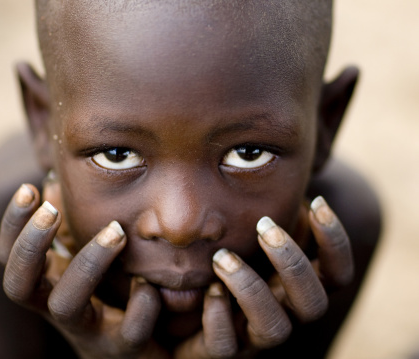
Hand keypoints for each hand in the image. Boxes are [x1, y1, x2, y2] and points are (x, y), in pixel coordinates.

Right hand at [0, 183, 167, 358]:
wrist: (132, 352)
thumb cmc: (107, 296)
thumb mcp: (85, 261)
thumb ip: (73, 229)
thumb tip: (57, 178)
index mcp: (48, 284)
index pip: (10, 257)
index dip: (12, 225)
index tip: (29, 187)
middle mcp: (57, 308)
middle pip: (18, 286)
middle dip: (31, 246)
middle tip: (53, 211)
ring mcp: (88, 332)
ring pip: (67, 304)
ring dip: (88, 263)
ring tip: (117, 230)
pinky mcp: (122, 349)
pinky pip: (128, 332)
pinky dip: (140, 304)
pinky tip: (149, 283)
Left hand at [174, 196, 353, 357]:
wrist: (179, 317)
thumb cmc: (220, 269)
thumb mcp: (244, 242)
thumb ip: (261, 221)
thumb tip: (268, 172)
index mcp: (294, 289)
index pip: (337, 274)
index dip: (335, 241)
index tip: (315, 201)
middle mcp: (282, 315)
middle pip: (315, 303)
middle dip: (292, 261)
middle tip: (263, 225)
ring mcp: (252, 338)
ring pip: (274, 328)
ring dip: (250, 287)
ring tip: (222, 257)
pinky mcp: (220, 351)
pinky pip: (226, 345)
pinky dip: (218, 315)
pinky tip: (208, 289)